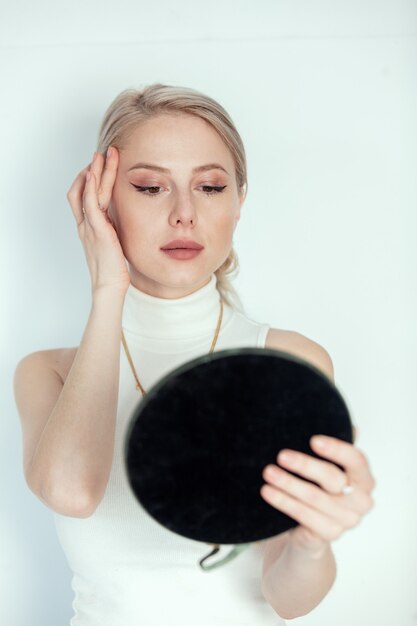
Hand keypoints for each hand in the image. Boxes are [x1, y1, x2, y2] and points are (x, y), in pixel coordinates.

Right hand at [66, 147, 130, 295]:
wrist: (110, 285)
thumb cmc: (114, 268)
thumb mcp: (113, 243)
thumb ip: (113, 229)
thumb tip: (120, 220)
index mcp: (89, 226)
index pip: (82, 195)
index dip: (88, 179)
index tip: (100, 165)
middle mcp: (85, 224)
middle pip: (81, 188)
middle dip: (92, 168)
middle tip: (102, 152)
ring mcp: (89, 226)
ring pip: (87, 191)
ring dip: (95, 171)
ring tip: (103, 155)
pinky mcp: (97, 230)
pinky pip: (90, 204)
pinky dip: (89, 187)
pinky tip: (93, 174)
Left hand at [260, 434, 375, 553]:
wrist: (310, 530)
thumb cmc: (320, 490)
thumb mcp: (326, 468)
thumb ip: (333, 448)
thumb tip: (346, 424)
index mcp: (364, 479)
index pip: (356, 460)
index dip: (336, 449)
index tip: (313, 440)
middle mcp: (362, 500)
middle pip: (332, 478)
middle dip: (304, 465)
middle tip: (281, 455)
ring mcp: (348, 520)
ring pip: (314, 497)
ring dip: (288, 483)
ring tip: (268, 472)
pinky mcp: (331, 534)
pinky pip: (304, 516)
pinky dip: (283, 502)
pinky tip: (268, 492)